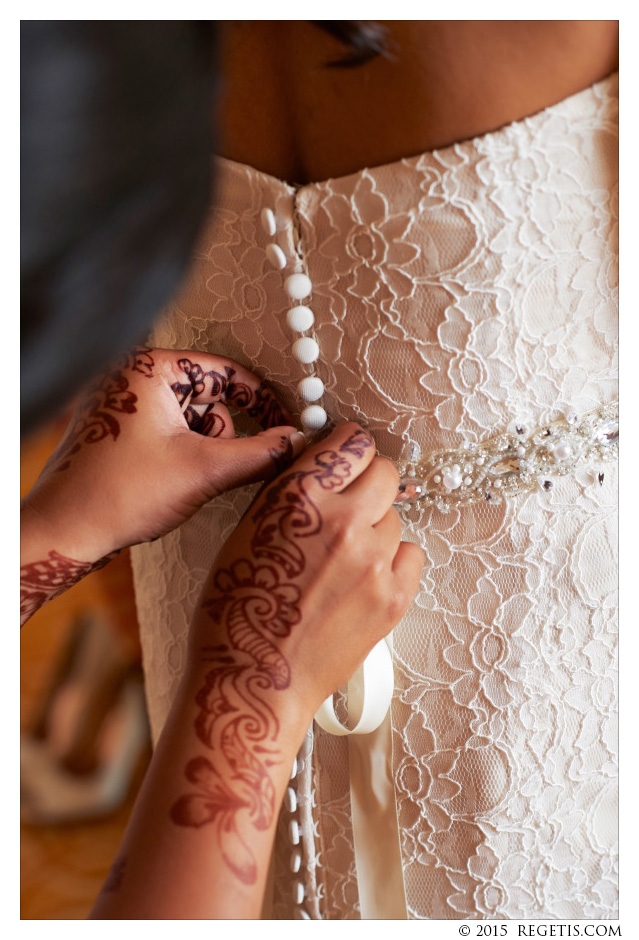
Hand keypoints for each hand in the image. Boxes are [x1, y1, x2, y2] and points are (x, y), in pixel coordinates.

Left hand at [21, 346, 304, 564]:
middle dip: (221, 438)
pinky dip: (183, 458)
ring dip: (203, 452)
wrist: (64, 532)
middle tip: (212, 469)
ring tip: (182, 481)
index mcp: (148, 369)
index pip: (225, 372)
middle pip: (210, 399)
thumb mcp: (204, 471)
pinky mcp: (118, 430)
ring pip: (193, 421)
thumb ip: (260, 453)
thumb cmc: (121, 494)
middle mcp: (132, 377)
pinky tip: (169, 484)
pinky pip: (170, 434)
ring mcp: (122, 404)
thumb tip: (297, 442)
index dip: (262, 401)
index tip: (286, 427)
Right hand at [169, 422, 423, 887]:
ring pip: (395, 517)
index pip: (350, 442)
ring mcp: (373, 560)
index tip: (346, 461)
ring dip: (376, 529)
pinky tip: (363, 581)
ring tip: (344, 560)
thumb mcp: (247, 531)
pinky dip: (392, 562)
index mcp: (298, 497)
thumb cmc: (237, 609)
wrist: (254, 681)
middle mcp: (342, 521)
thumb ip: (290, 492)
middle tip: (350, 507)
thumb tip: (323, 464)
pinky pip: (411, 554)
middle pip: (385, 472)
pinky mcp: (393, 597)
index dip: (348, 450)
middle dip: (369, 483)